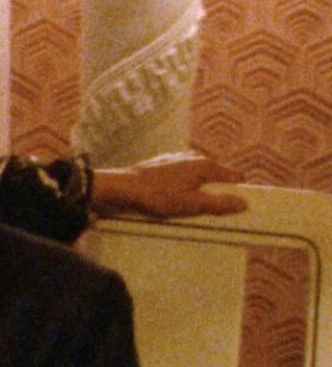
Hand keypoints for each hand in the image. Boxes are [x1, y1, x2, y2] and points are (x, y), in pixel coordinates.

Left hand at [91, 152, 246, 218]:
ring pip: (199, 175)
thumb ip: (219, 203)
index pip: (234, 176)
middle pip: (216, 175)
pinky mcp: (164, 164)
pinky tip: (175, 198)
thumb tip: (243, 203)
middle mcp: (194, 157)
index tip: (236, 205)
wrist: (124, 187)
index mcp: (205, 165)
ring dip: (199, 189)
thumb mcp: (192, 204)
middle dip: (217, 191)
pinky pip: (183, 175)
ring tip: (191, 206)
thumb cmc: (158, 195)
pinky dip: (184, 185)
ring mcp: (178, 158)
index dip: (238, 191)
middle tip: (211, 210)